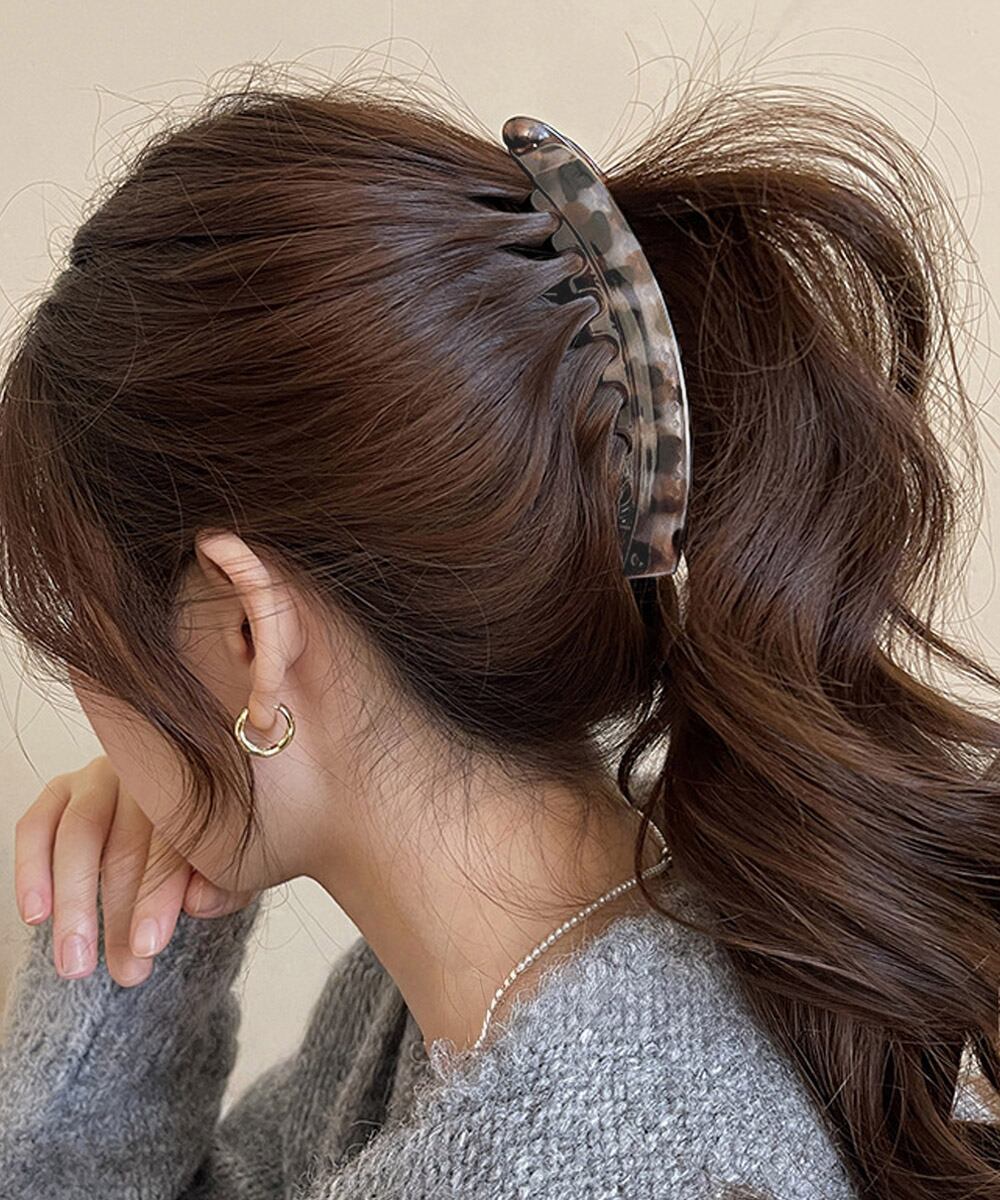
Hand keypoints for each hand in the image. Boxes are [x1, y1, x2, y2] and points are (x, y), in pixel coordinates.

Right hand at [14, 754, 257, 985]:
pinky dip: (32, 870)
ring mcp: (103, 776)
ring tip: (76, 962)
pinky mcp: (64, 788)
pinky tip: (37, 916)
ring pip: (79, 833)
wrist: (188, 819)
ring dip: (74, 903)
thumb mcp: (234, 865)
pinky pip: (38, 825)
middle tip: (121, 969)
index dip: (158, 897)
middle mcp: (149, 774)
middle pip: (126, 841)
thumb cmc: (213, 844)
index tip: (147, 947)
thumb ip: (225, 883)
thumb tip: (197, 902)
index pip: (176, 842)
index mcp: (200, 787)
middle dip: (120, 912)